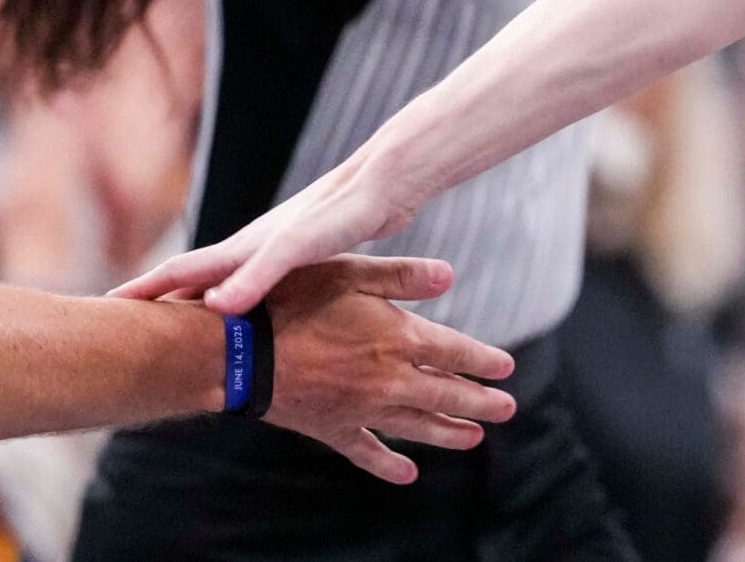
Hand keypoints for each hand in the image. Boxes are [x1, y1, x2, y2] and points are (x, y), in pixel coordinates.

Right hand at [115, 150, 418, 321]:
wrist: (389, 179)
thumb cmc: (344, 211)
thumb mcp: (297, 248)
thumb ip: (258, 276)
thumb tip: (213, 308)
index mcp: (244, 249)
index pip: (180, 272)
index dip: (143, 293)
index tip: (101, 314)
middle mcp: (253, 249)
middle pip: (192, 278)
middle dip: (156, 302)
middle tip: (117, 333)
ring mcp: (276, 252)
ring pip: (224, 283)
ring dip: (195, 305)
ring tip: (170, 333)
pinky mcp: (305, 258)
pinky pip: (259, 289)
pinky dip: (240, 305)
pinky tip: (247, 320)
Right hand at [252, 256, 517, 483]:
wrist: (237, 353)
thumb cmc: (291, 301)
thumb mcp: (350, 272)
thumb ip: (402, 276)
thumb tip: (450, 274)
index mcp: (400, 338)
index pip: (457, 353)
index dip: (484, 360)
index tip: (507, 369)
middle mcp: (390, 380)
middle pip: (446, 394)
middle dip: (480, 402)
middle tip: (507, 408)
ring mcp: (362, 409)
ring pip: (417, 425)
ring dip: (449, 432)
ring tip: (474, 438)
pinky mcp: (332, 429)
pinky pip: (368, 452)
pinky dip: (389, 464)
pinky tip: (408, 473)